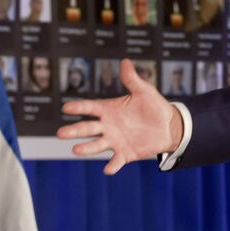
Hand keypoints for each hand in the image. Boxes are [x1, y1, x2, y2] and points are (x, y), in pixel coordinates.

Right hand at [56, 59, 182, 174]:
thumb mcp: (144, 91)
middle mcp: (108, 126)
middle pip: (87, 128)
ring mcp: (114, 140)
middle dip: (74, 131)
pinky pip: (116, 161)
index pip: (90, 108)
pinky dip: (112, 166)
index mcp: (109, 109)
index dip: (79, 107)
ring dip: (87, 148)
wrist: (169, 126)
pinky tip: (108, 169)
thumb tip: (125, 61)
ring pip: (96, 145)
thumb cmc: (154, 106)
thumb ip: (132, 79)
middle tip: (60, 133)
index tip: (66, 108)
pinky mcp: (125, 153)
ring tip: (76, 150)